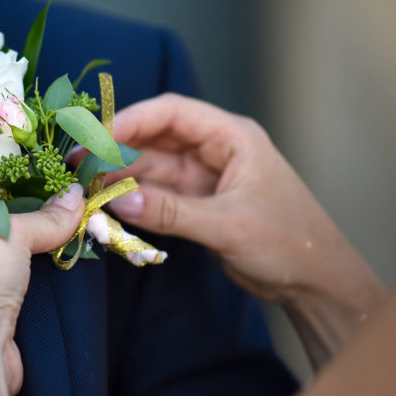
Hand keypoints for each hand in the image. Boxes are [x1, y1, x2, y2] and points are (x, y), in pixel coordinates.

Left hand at [0, 185, 84, 395]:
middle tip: (68, 195)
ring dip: (39, 245)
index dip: (7, 183)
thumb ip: (42, 217)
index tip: (44, 173)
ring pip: (10, 257)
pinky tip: (67, 258)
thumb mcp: (7, 235)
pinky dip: (41, 274)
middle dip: (30, 214)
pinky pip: (21, 284)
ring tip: (74, 220)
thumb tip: (76, 194)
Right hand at [104, 94, 383, 366]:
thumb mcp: (227, 226)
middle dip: (117, 149)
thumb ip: (171, 212)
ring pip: (153, 167)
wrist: (316, 282)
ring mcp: (207, 177)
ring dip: (122, 177)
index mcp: (233, 137)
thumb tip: (117, 198)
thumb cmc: (288, 243)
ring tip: (87, 189)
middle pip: (156, 137)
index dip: (130, 120)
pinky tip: (109, 206)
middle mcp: (217, 150)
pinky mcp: (200, 203)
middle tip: (79, 165)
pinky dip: (135, 199)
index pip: (172, 113)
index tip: (95, 138)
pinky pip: (159, 194)